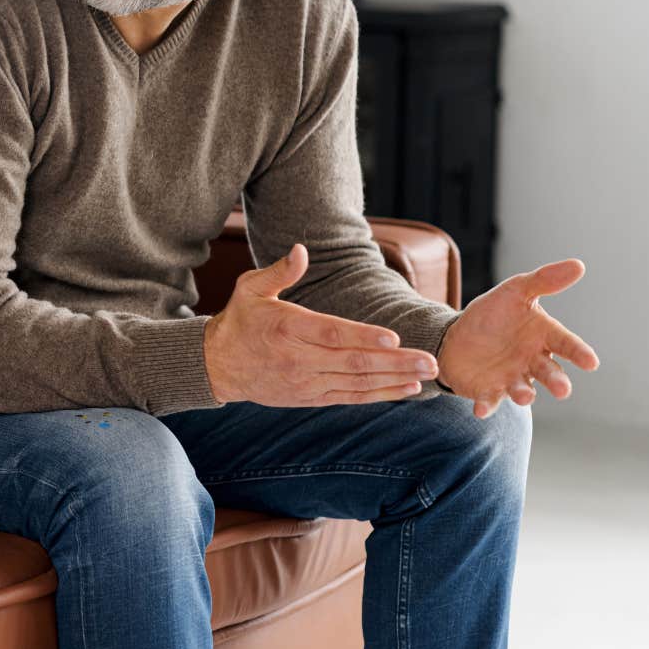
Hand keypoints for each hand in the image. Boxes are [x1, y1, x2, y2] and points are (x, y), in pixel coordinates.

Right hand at [206, 243, 438, 405]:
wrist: (219, 365)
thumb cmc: (240, 320)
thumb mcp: (250, 288)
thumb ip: (280, 271)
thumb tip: (301, 250)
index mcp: (287, 328)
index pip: (331, 334)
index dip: (363, 336)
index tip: (394, 338)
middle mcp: (299, 359)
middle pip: (353, 362)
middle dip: (395, 363)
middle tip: (430, 361)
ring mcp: (306, 382)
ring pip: (357, 383)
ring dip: (395, 380)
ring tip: (426, 375)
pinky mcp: (311, 397)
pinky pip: (350, 397)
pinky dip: (380, 395)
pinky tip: (406, 389)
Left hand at [438, 259, 598, 417]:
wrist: (457, 337)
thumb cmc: (493, 314)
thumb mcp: (514, 291)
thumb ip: (544, 281)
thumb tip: (578, 265)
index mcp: (543, 336)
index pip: (565, 344)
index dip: (578, 353)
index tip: (591, 362)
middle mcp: (532, 361)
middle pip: (549, 372)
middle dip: (557, 381)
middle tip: (562, 389)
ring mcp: (512, 378)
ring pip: (523, 390)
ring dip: (524, 394)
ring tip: (524, 397)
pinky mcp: (489, 391)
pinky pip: (490, 401)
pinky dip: (487, 406)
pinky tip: (481, 410)